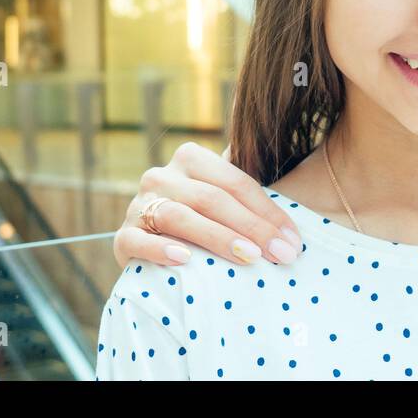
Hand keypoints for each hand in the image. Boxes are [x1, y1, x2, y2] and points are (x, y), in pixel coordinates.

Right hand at [112, 141, 301, 267]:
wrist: (148, 242)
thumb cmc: (199, 219)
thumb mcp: (220, 199)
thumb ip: (246, 198)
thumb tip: (295, 228)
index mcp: (190, 158)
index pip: (236, 183)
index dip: (267, 211)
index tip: (293, 239)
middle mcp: (162, 175)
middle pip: (213, 199)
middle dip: (252, 228)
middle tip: (281, 254)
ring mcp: (139, 204)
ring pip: (180, 217)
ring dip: (218, 238)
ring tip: (249, 258)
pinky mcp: (122, 235)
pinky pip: (138, 240)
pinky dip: (160, 249)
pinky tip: (184, 260)